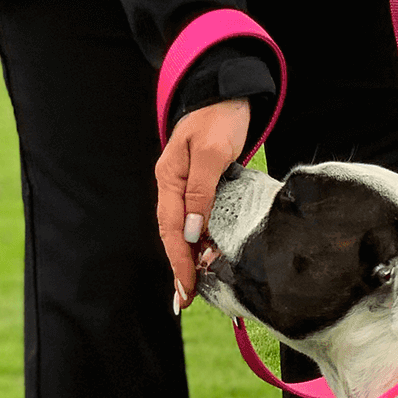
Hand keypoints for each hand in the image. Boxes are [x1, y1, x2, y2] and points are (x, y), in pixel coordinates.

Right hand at [156, 97, 249, 305]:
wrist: (228, 94)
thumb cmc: (219, 119)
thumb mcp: (211, 153)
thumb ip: (201, 192)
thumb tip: (191, 231)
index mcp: (170, 179)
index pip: (171, 229)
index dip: (179, 262)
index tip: (187, 289)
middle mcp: (174, 186)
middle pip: (174, 235)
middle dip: (180, 269)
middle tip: (185, 303)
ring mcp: (187, 187)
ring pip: (185, 231)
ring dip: (190, 260)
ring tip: (197, 290)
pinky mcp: (203, 188)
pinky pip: (198, 222)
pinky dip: (202, 244)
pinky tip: (209, 260)